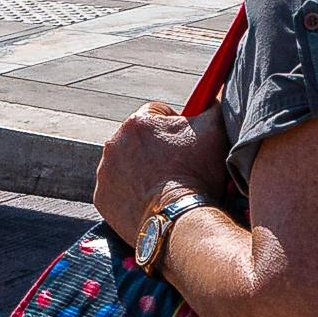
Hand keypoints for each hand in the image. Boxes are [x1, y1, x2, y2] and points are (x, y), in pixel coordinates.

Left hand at [94, 101, 229, 243]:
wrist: (179, 220)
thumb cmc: (197, 175)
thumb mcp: (215, 131)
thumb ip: (213, 106)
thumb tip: (213, 96)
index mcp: (138, 122)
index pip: (158, 112)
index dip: (176, 126)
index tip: (187, 143)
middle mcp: (114, 142)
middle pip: (140, 138)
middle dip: (158, 148)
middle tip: (179, 166)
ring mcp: (105, 171)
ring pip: (127, 162)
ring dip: (143, 169)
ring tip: (166, 185)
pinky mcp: (102, 197)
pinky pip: (118, 188)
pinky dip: (132, 191)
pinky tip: (152, 199)